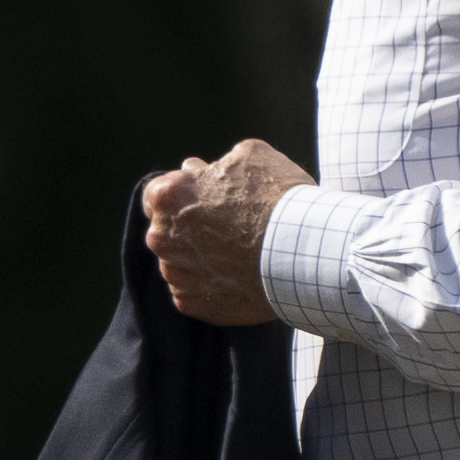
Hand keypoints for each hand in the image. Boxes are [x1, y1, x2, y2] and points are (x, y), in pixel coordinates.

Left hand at [144, 139, 312, 325]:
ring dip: (199, 257)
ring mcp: (176, 274)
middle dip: (189, 226)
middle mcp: (162, 237)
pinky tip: (236, 276)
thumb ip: (216, 164)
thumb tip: (196, 170)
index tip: (203, 198)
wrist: (302, 252)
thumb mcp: (251, 156)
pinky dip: (211, 285)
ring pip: (179, 262)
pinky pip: (194, 291)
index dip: (181, 194)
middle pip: (167, 229)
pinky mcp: (192, 304)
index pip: (156, 193)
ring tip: (236, 254)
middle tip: (226, 226)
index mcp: (167, 197)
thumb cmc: (277, 199)